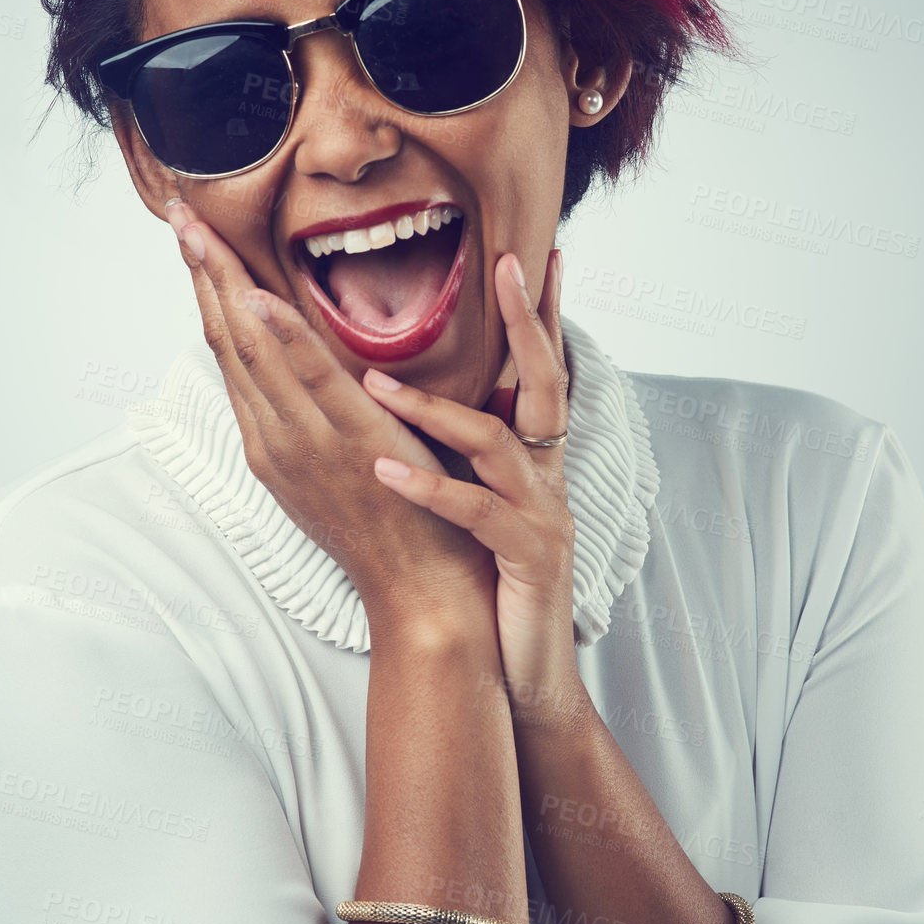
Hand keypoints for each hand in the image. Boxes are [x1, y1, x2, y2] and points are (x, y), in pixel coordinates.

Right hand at [164, 202, 497, 631]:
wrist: (423, 593)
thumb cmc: (394, 525)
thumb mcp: (336, 465)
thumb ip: (317, 414)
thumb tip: (309, 361)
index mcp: (271, 439)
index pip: (230, 350)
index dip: (207, 291)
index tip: (191, 239)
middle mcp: (274, 439)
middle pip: (227, 341)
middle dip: (200, 274)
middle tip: (176, 213)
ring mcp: (306, 444)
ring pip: (254, 352)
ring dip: (224, 287)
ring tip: (199, 232)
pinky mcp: (349, 445)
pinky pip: (310, 382)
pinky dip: (281, 338)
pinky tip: (259, 297)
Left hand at [363, 249, 579, 713]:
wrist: (519, 671)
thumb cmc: (490, 582)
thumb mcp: (483, 501)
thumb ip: (471, 450)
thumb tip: (429, 396)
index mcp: (532, 458)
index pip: (540, 368)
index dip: (539, 311)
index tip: (531, 252)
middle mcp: (546, 476)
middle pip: (547, 381)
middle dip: (527, 320)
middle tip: (508, 263)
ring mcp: (541, 515)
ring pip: (497, 444)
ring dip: (435, 408)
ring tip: (375, 383)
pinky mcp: (526, 559)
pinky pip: (477, 514)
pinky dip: (429, 489)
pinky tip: (384, 472)